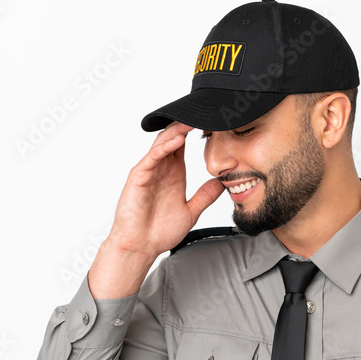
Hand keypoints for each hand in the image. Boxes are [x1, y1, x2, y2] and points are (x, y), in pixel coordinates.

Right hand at [106, 122, 224, 259]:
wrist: (141, 247)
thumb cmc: (159, 231)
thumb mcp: (191, 211)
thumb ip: (205, 196)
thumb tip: (222, 183)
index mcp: (173, 172)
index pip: (183, 144)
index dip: (196, 132)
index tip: (212, 122)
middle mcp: (160, 168)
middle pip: (173, 137)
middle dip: (187, 124)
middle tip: (204, 112)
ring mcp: (148, 171)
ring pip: (162, 143)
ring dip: (177, 131)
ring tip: (193, 120)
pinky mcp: (138, 178)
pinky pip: (151, 158)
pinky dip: (164, 148)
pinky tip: (177, 142)